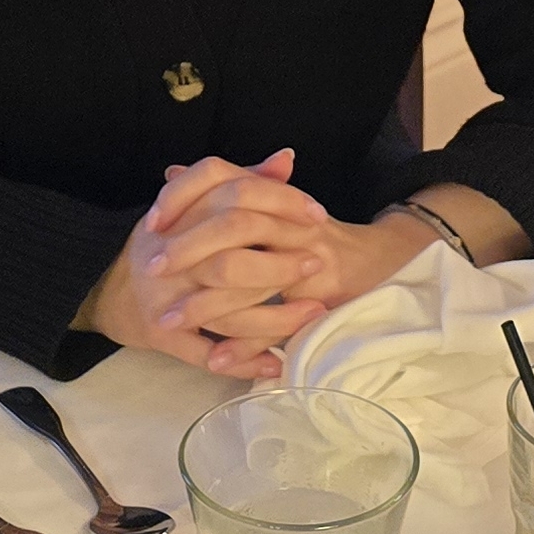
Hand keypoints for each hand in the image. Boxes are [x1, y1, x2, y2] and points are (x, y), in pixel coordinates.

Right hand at [82, 152, 329, 378]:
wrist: (103, 287)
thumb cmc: (163, 243)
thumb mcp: (195, 205)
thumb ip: (243, 181)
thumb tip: (287, 159)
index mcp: (181, 214)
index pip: (235, 197)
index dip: (280, 204)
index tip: (316, 215)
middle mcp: (171, 254)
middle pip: (231, 254)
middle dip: (280, 262)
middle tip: (316, 263)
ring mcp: (164, 297)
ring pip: (225, 309)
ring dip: (274, 316)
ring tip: (312, 313)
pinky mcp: (161, 334)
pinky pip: (207, 352)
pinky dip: (243, 360)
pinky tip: (277, 363)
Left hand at [144, 156, 441, 337]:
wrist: (381, 263)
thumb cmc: (315, 237)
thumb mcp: (272, 208)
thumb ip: (225, 191)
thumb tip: (170, 173)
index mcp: (276, 198)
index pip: (225, 180)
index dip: (185, 198)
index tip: (153, 222)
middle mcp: (291, 225)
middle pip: (232, 228)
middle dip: (188, 252)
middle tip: (153, 271)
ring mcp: (305, 262)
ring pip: (249, 279)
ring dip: (204, 305)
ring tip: (168, 321)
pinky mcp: (316, 299)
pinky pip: (274, 325)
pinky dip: (243, 346)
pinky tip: (215, 360)